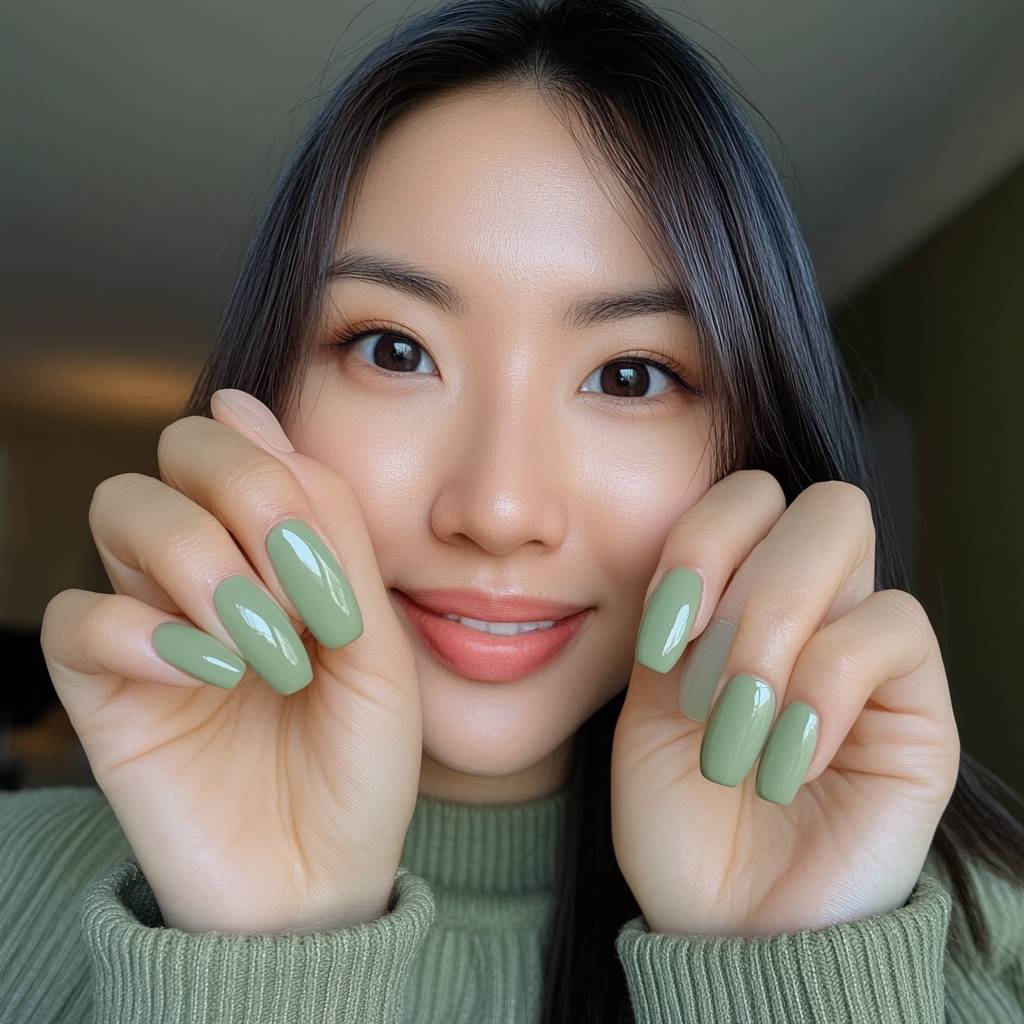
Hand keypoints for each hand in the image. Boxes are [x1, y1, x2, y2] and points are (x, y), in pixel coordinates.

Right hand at [42, 392, 421, 933]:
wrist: (323, 879)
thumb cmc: (360, 761)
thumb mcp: (375, 641)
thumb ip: (326, 527)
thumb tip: (243, 404)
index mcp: (279, 548)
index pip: (254, 440)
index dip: (288, 483)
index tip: (329, 580)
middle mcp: (209, 566)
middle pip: (182, 449)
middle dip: (244, 500)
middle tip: (295, 597)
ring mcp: (151, 620)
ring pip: (125, 509)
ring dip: (203, 564)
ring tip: (262, 649)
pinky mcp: (103, 687)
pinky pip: (78, 616)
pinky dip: (145, 634)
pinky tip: (208, 678)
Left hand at [611, 471, 958, 935]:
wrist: (728, 926)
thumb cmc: (679, 820)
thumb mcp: (646, 709)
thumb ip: (676, 621)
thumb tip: (704, 561)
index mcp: (739, 597)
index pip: (743, 496)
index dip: (700, 544)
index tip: (660, 639)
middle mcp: (812, 610)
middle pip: (814, 502)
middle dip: (745, 586)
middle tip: (702, 685)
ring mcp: (868, 650)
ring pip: (846, 542)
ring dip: (768, 639)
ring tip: (733, 736)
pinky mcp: (917, 706)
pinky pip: (888, 630)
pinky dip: (820, 689)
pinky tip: (786, 762)